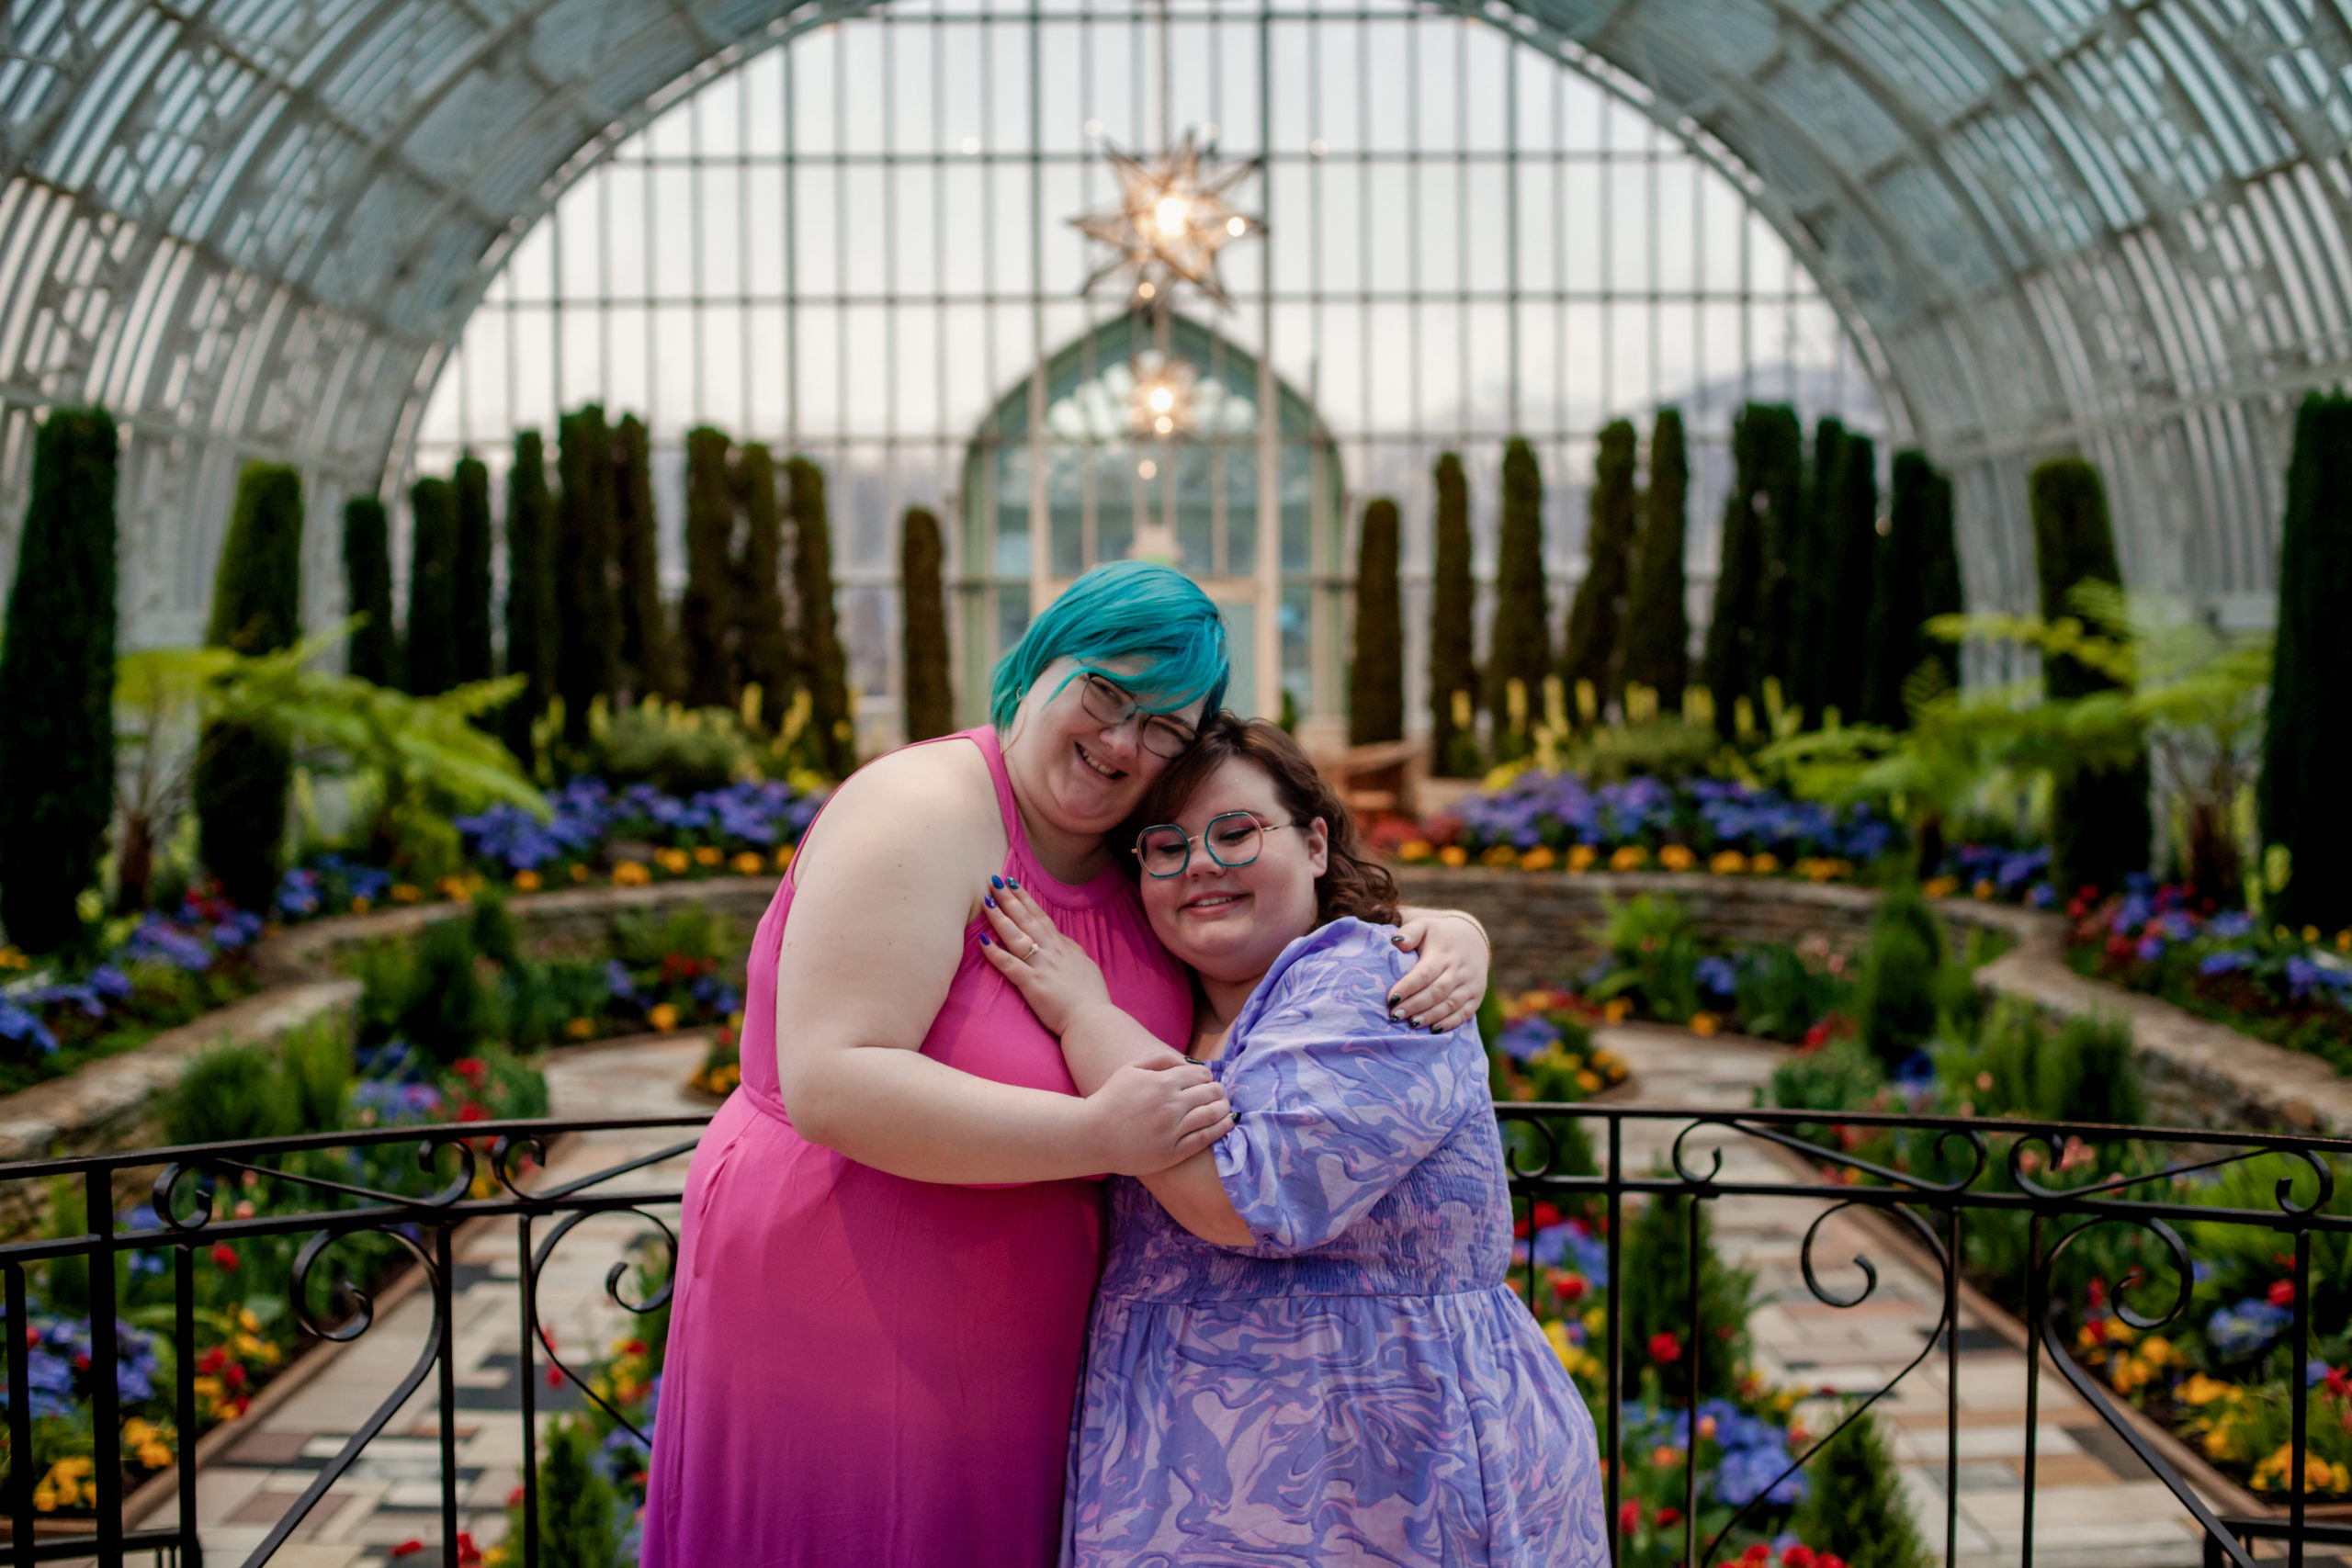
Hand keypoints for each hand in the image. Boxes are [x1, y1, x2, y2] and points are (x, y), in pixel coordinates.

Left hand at [977, 876, 1111, 1034]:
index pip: (1040, 916)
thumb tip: (1061, 940)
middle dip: (1008, 899)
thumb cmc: (1090, 996)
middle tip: (993, 881)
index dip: (1024, 899)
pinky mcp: (1032, 984)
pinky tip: (982, 941)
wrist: (1093, 1019)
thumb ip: (1071, 950)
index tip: (1012, 883)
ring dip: (999, 917)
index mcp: (1062, 946)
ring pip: (1016, 936)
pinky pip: (1010, 965)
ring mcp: (1041, 966)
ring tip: (986, 901)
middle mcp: (1050, 951)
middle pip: (1026, 919)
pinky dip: (995, 953)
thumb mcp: (1084, 964)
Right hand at [1086, 1057, 1235, 1174]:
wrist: (1092, 1135)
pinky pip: (1204, 1138)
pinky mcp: (1172, 1152)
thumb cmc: (1111, 1100)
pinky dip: (1220, 1129)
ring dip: (1223, 1108)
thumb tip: (1188, 1061)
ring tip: (1225, 1107)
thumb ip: (1160, 1060)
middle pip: (1211, 1093)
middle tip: (1218, 1094)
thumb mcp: (1130, 1070)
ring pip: (1212, 1114)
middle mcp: (1170, 1105)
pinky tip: (1227, 1124)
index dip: (1208, 1076)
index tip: (1207, 1081)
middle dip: (1218, 1091)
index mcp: (1162, 1083)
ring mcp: (1172, 1130)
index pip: (1202, 1074)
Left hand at [1388, 912, 1487, 1031]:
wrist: (1473, 938)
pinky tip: (1434, 1030)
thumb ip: (1409, 932)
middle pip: (1436, 992)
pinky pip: (1465, 1013)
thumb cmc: (1439, 935)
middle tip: (1395, 1016)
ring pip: (1450, 1004)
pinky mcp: (1477, 996)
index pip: (1424, 973)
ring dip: (1430, 1016)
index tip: (1390, 998)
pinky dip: (1450, 1023)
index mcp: (1443, 953)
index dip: (1408, 987)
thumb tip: (1395, 943)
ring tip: (1411, 1024)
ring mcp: (1470, 984)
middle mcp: (1459, 970)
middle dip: (1415, 1006)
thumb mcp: (1424, 925)